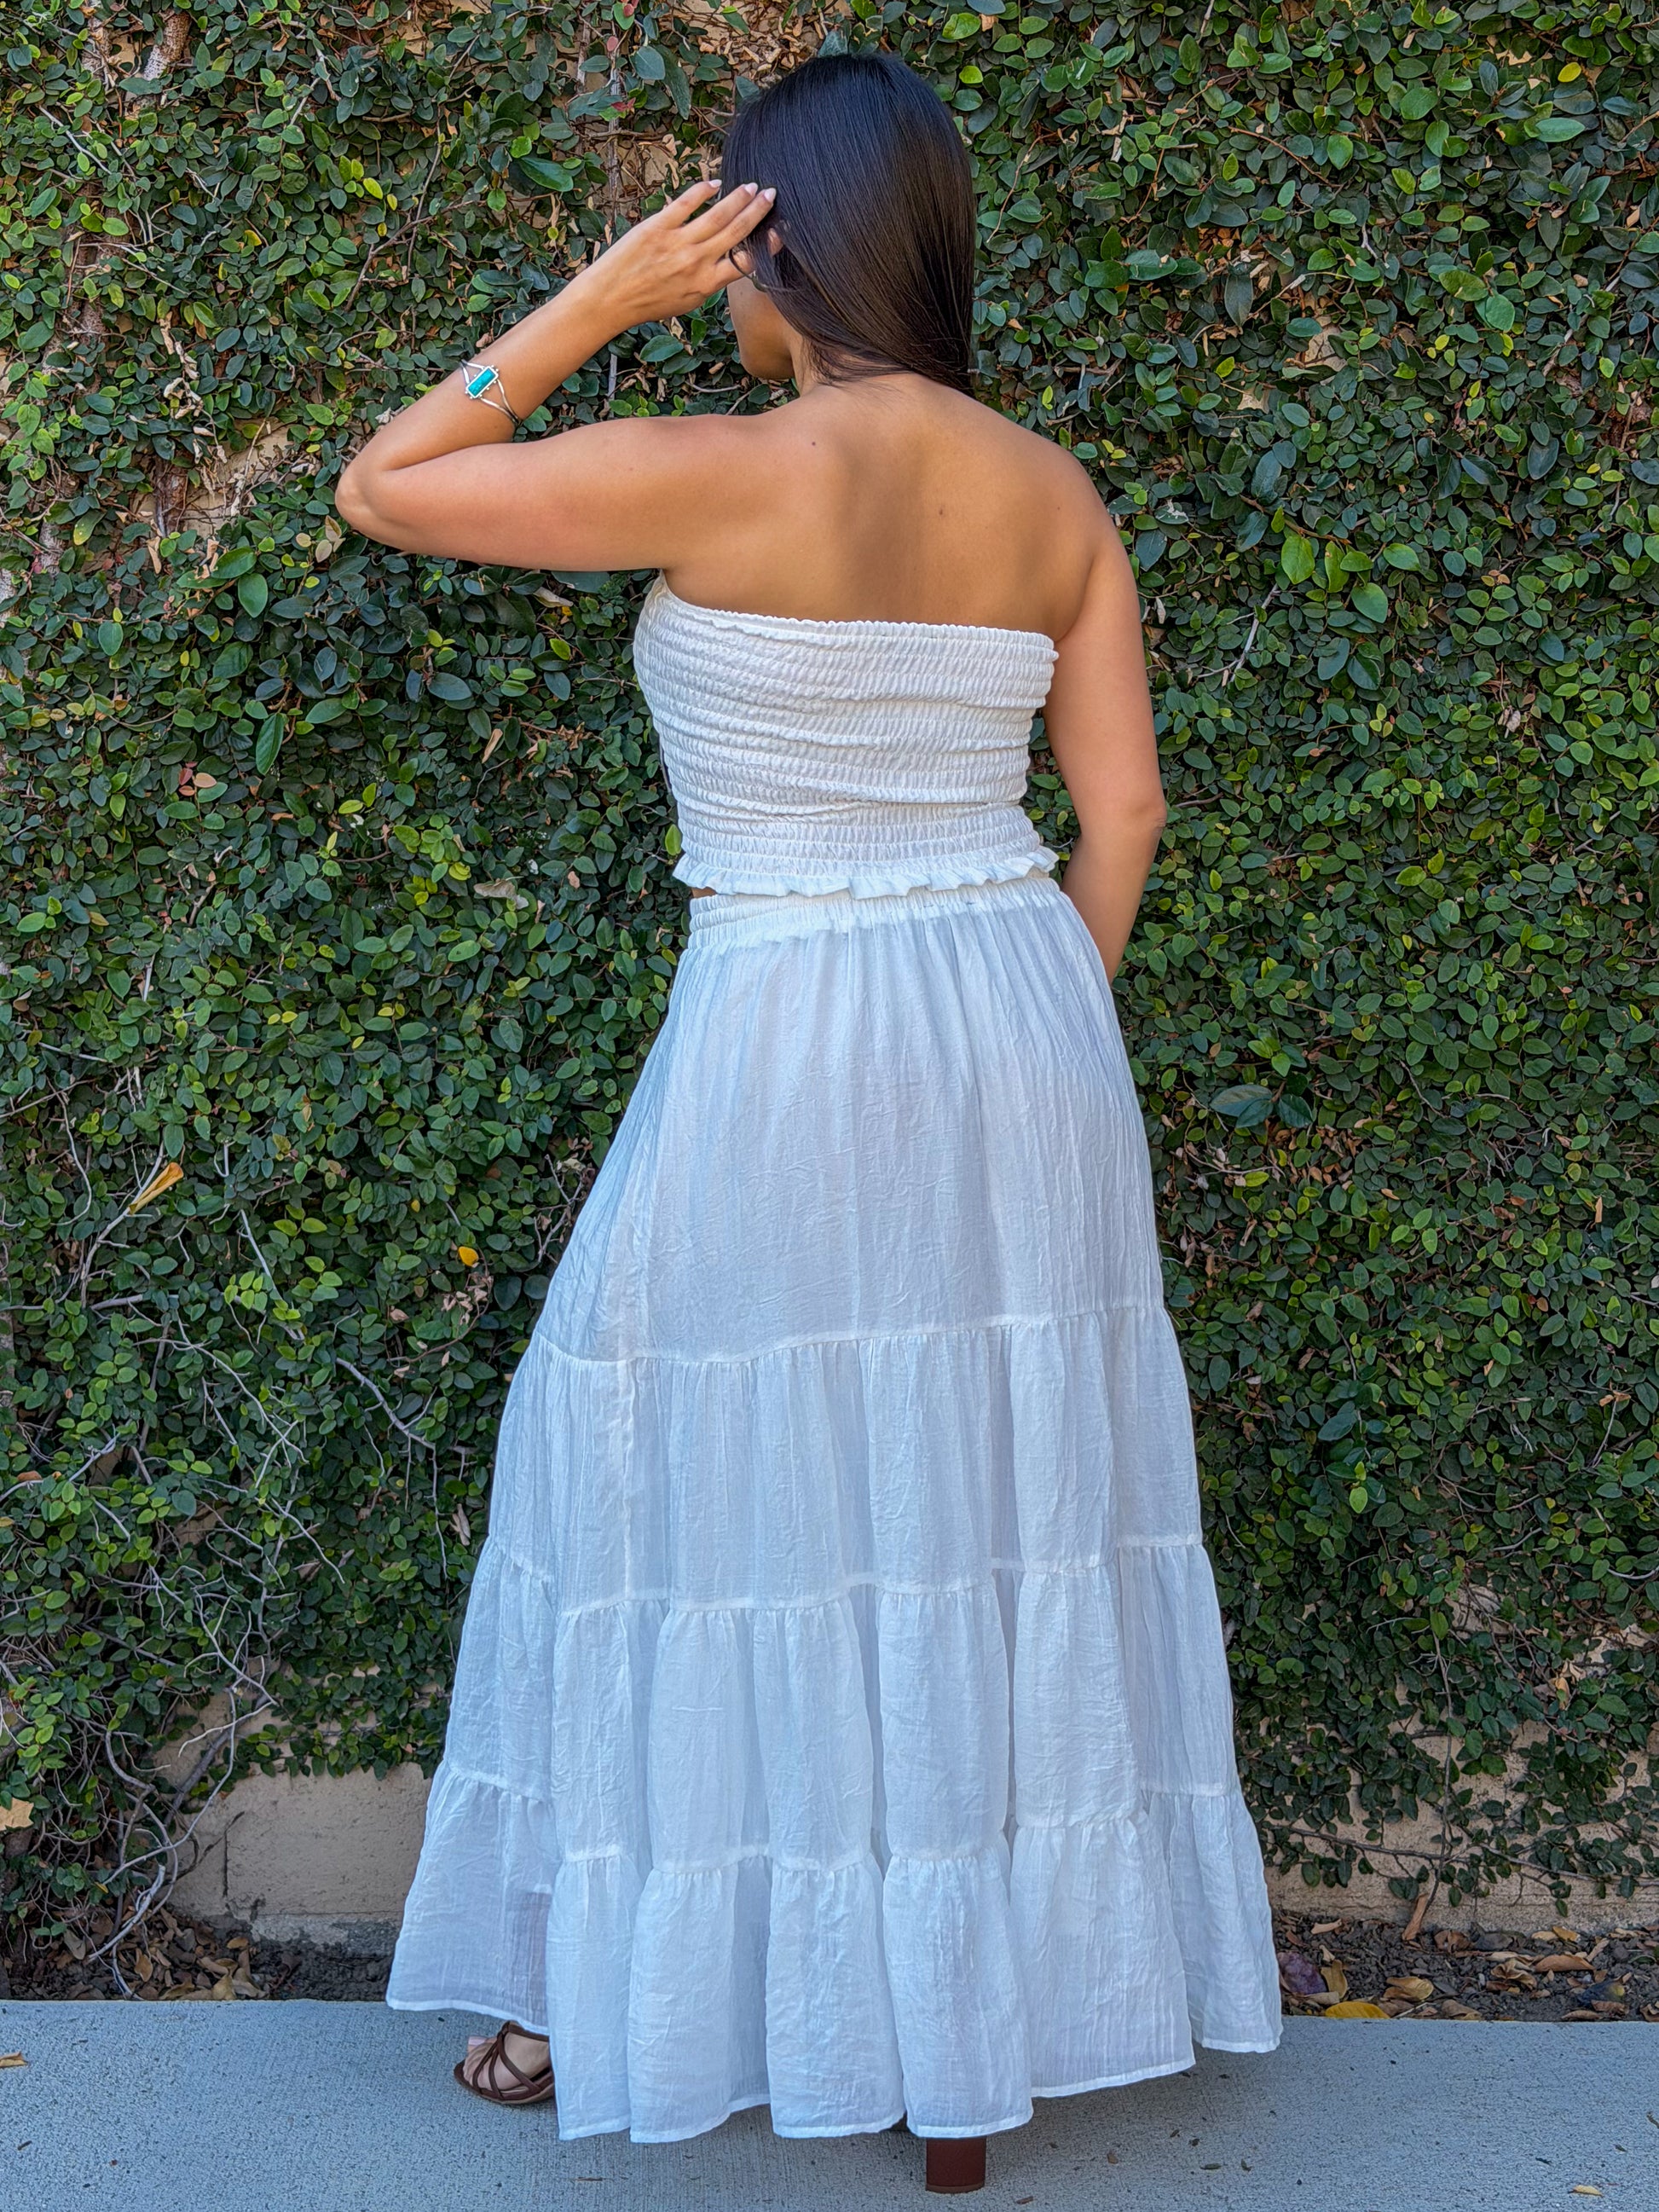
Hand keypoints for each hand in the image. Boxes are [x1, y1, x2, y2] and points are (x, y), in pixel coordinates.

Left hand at [576, 178, 775, 329]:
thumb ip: (708, 282)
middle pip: (736, 232)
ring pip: (717, 215)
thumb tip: (727, 265)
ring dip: (737, 198)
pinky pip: (686, 204)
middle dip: (756, 211)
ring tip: (751, 186)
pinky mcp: (658, 227)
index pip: (745, 262)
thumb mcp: (686, 302)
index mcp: (706, 285)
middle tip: (771, 194)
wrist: (610, 299)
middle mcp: (696, 263)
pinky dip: (702, 190)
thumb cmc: (647, 303)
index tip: (779, 231)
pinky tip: (714, 182)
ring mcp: (678, 243)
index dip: (766, 245)